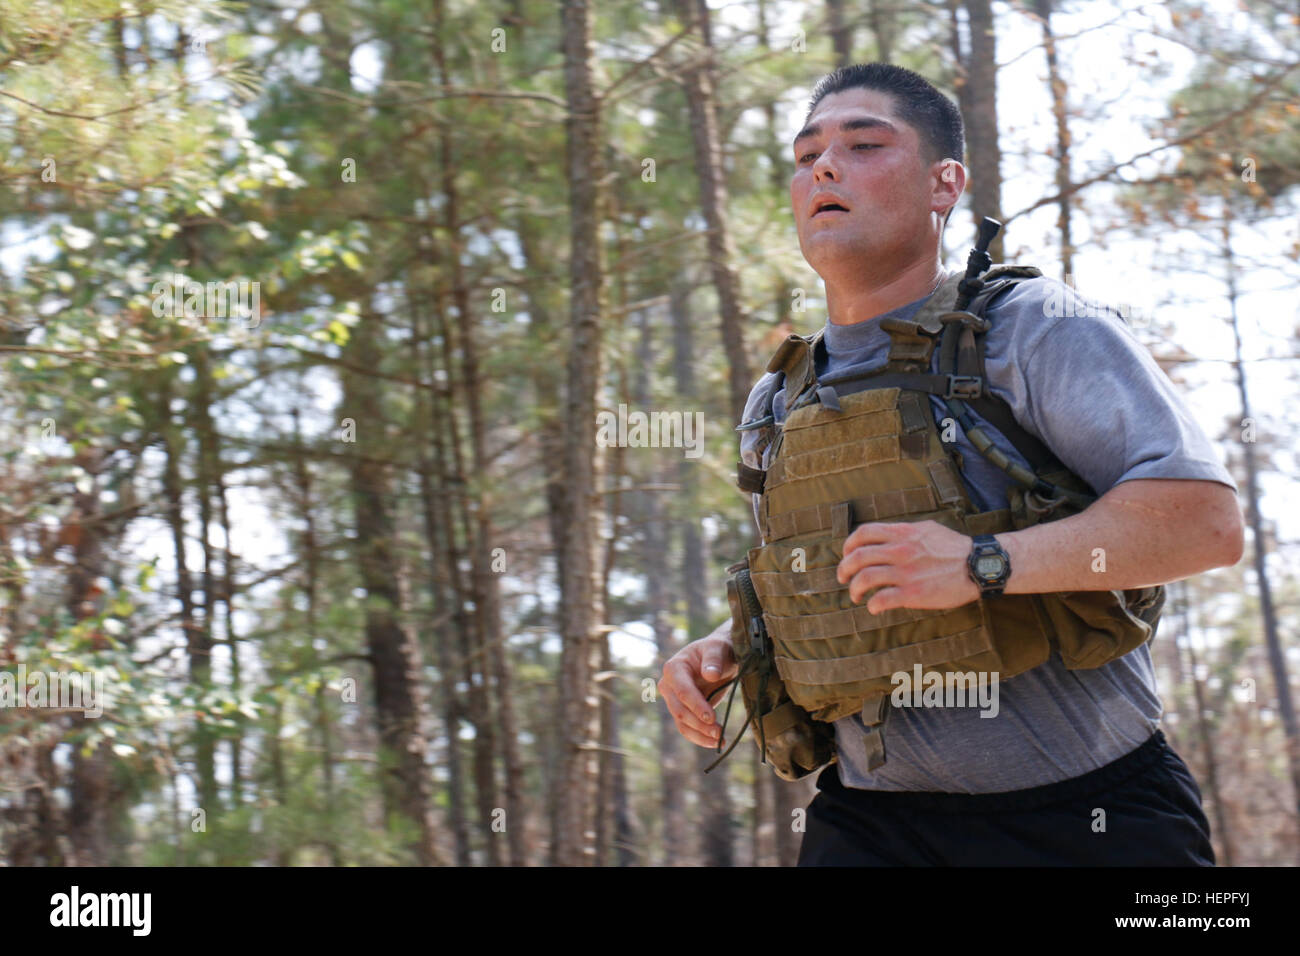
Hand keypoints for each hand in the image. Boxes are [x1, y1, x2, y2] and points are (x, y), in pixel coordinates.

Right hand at [658, 621, 738, 748]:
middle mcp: (669, 685)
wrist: (721, 657)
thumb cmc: (718, 649)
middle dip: (699, 724)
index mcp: (674, 668)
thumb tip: (710, 675)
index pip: (682, 691)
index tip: (712, 718)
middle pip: (680, 710)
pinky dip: (700, 737)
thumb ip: (714, 660)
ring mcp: (674, 700)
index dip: (696, 705)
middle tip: (719, 733)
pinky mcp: (683, 710)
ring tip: (720, 740)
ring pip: (682, 723)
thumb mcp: (718, 648)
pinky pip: (687, 728)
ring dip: (700, 734)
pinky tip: (715, 742)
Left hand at [836, 519, 980, 612]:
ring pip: (864, 579)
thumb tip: (884, 536)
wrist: (977, 565)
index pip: (863, 533)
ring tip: (855, 595)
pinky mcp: (913, 593)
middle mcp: (900, 550)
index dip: (848, 545)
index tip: (846, 555)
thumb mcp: (926, 529)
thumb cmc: (953, 548)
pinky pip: (881, 600)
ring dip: (854, 589)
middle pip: (857, 557)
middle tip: (842, 578)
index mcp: (902, 533)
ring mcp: (905, 572)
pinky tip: (874, 608)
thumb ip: (903, 532)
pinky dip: (872, 605)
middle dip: (844, 569)